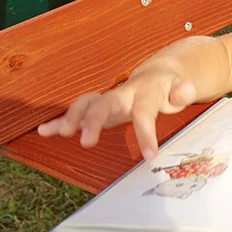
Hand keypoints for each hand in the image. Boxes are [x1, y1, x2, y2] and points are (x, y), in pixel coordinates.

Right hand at [37, 67, 196, 159]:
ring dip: (72, 117)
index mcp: (146, 92)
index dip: (146, 134)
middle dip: (94, 120)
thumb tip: (187, 89)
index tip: (149, 157)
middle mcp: (123, 93)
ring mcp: (109, 98)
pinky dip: (61, 120)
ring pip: (87, 103)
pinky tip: (45, 130)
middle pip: (106, 103)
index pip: (144, 112)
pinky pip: (78, 110)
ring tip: (57, 132)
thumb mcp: (181, 91)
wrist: (158, 74)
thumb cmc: (171, 89)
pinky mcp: (99, 105)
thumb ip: (183, 92)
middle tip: (86, 141)